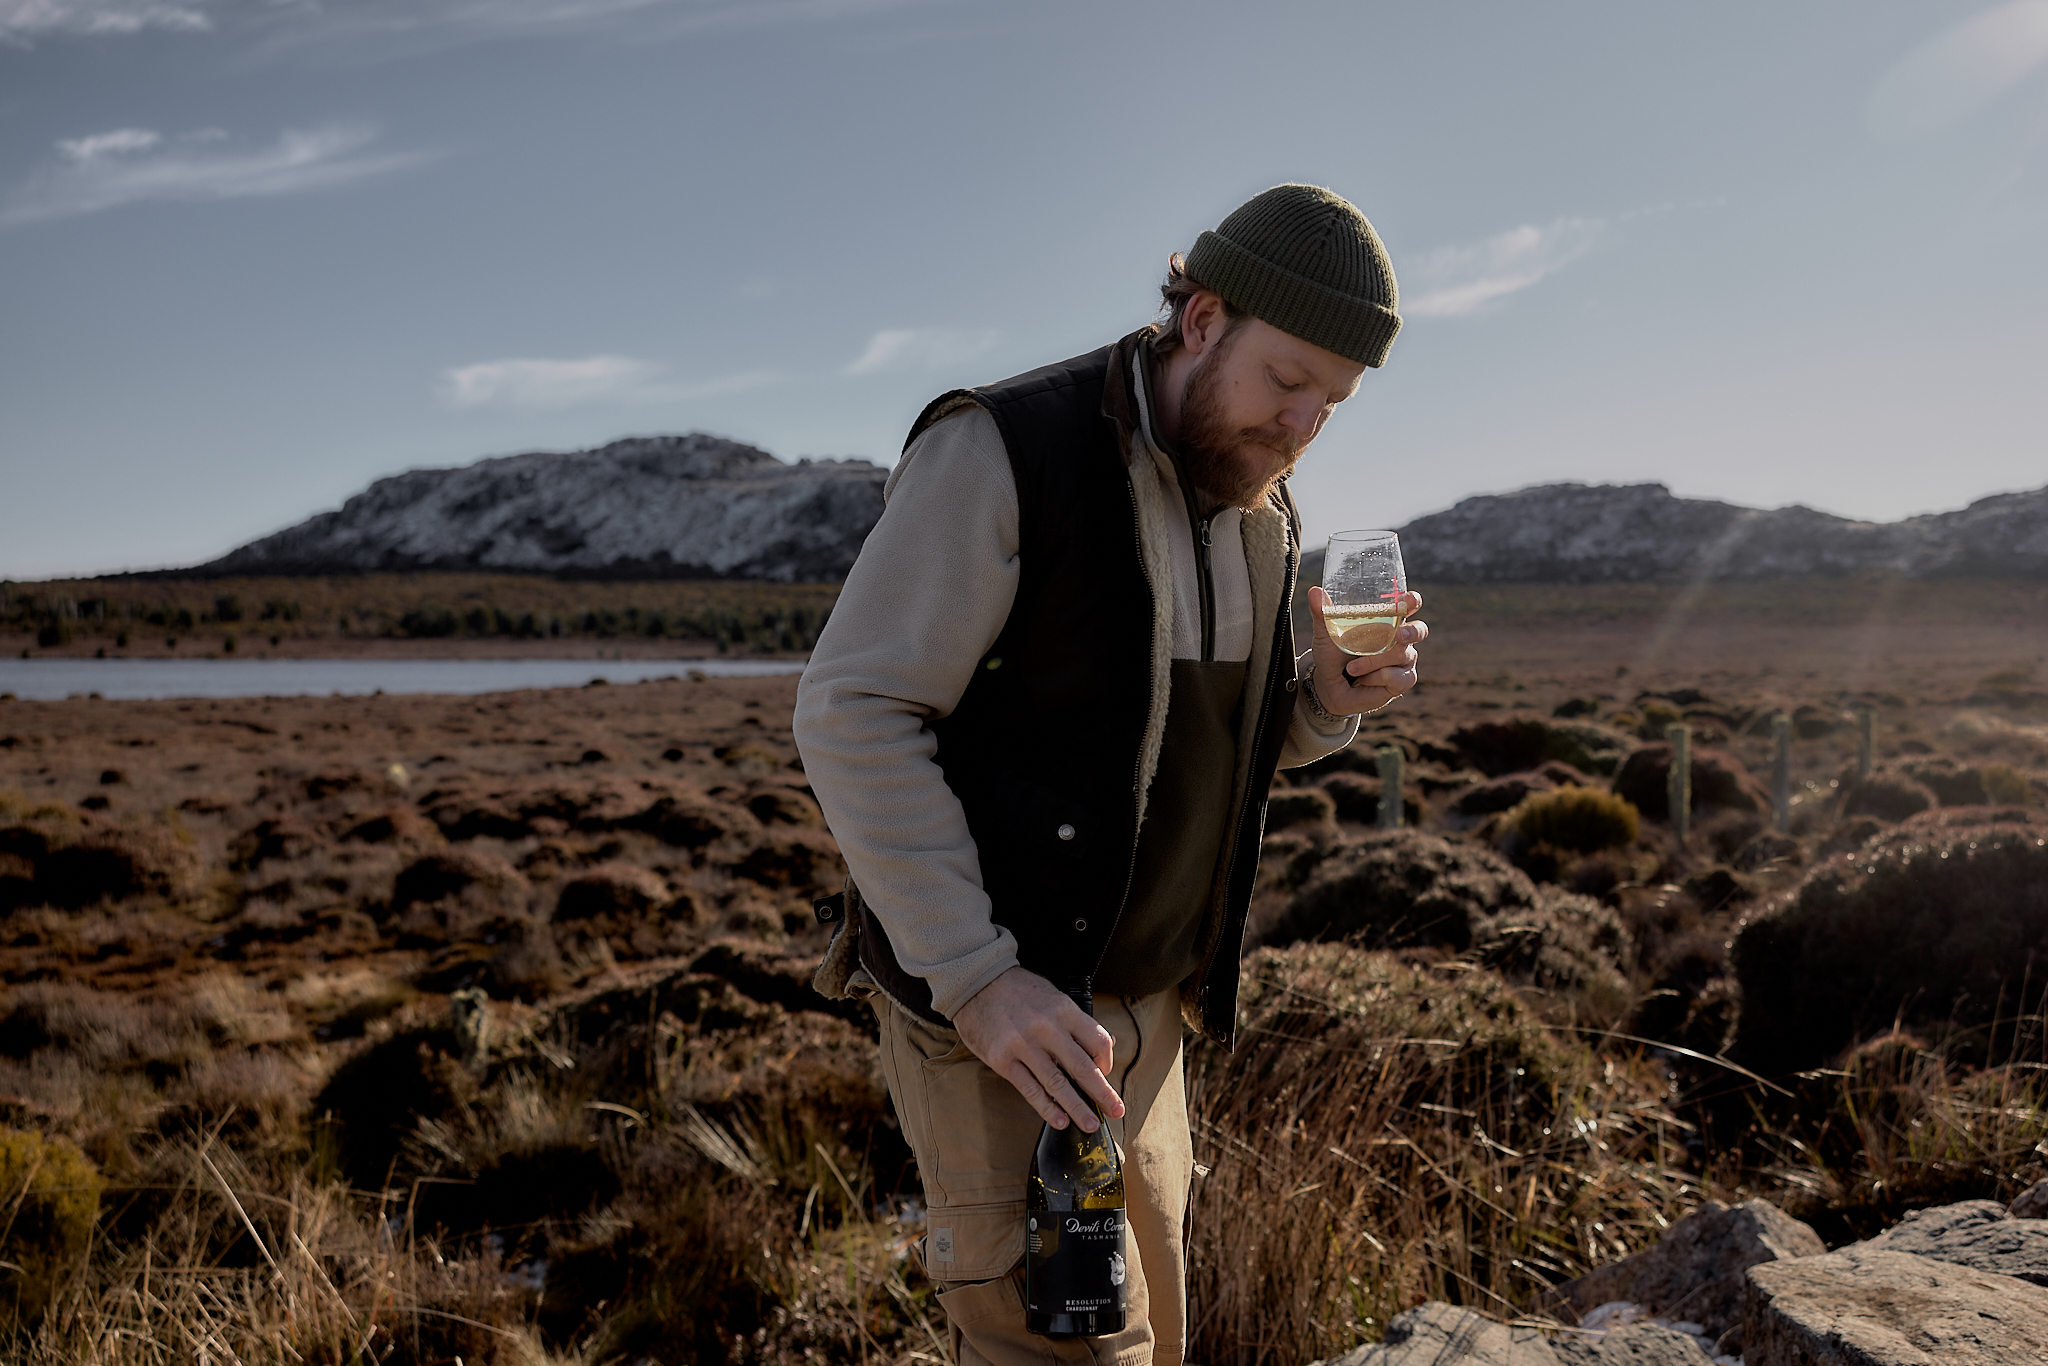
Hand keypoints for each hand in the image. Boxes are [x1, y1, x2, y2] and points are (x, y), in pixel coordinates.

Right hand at [951, 966, 1125, 1131]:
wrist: (977, 981)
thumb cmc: (1018, 989)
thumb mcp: (1053, 996)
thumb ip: (1077, 1021)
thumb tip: (1106, 1044)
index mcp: (1064, 1009)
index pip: (1098, 1041)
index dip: (1107, 1062)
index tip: (1106, 1074)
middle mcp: (1047, 1028)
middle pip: (1083, 1067)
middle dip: (1102, 1094)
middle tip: (1116, 1111)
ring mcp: (1023, 1045)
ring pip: (1058, 1084)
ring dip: (1077, 1108)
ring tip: (1090, 1124)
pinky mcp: (1003, 1059)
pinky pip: (1030, 1089)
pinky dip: (1047, 1108)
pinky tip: (1059, 1120)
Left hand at [1306, 585, 1426, 714]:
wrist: (1328, 685)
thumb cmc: (1332, 654)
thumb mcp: (1326, 633)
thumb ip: (1322, 612)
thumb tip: (1315, 591)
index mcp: (1386, 620)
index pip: (1408, 606)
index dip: (1412, 601)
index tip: (1409, 599)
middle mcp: (1400, 638)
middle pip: (1419, 630)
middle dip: (1411, 631)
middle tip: (1398, 635)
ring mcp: (1404, 660)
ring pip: (1402, 655)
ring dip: (1374, 661)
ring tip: (1352, 668)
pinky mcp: (1402, 681)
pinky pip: (1398, 677)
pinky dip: (1377, 677)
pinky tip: (1363, 679)